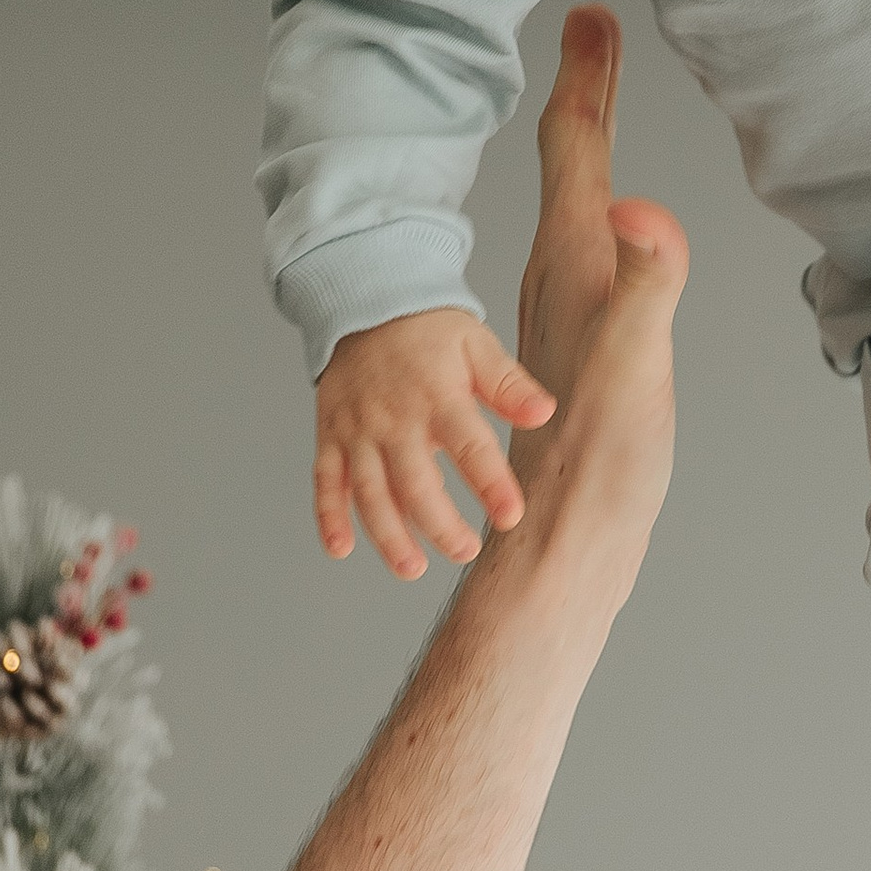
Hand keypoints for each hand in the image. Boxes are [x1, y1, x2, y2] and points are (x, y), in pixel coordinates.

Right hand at [314, 309, 555, 577]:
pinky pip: (325, 480)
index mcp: (438, 397)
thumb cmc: (429, 332)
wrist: (366, 303)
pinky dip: (327, 515)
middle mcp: (394, 420)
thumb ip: (508, 384)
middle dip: (440, 524)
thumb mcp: (476, 346)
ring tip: (412, 568)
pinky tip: (339, 549)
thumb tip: (545, 413)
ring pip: (369, 491)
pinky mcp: (330, 436)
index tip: (511, 516)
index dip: (490, 484)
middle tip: (466, 552)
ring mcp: (357, 431)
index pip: (469, 446)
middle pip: (414, 481)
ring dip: (388, 534)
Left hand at [496, 3, 687, 584]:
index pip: (578, 150)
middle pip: (574, 164)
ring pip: (577, 206)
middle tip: (593, 28)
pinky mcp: (582, 347)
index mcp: (572, 264)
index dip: (589, 77)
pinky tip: (611, 236)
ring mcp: (570, 314)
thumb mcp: (635, 363)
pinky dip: (603, 214)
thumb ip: (644, 283)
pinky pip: (594, 255)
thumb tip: (639, 207)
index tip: (592, 13)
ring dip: (587, 148)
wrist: (562, 545)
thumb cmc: (600, 460)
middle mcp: (562, 278)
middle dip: (587, 91)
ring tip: (593, 112)